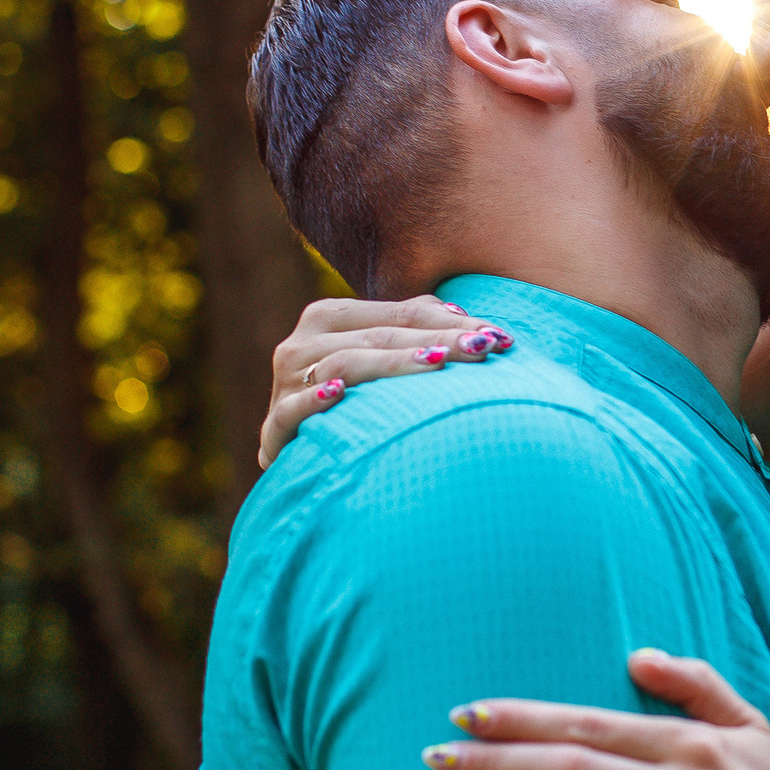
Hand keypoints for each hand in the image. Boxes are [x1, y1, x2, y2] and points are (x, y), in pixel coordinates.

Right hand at [258, 295, 513, 468]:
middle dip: (437, 340)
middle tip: (484, 349)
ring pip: (344, 364)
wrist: (300, 457)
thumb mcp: (381, 357)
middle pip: (379, 336)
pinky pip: (292, 411)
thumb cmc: (354, 402)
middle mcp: (302, 344)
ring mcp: (284, 384)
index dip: (450, 320)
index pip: (399, 313)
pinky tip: (339, 394)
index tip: (497, 334)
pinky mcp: (273, 427)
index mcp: (328, 317)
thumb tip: (459, 314)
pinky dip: (314, 401)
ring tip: (438, 362)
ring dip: (393, 363)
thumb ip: (413, 328)